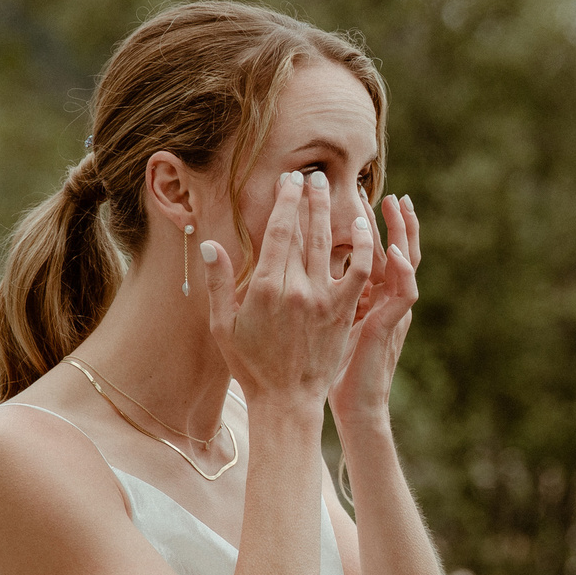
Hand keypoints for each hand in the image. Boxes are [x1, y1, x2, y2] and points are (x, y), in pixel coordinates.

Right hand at [199, 170, 374, 409]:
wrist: (286, 399)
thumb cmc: (250, 364)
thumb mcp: (222, 326)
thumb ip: (218, 283)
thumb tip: (210, 243)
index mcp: (265, 289)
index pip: (278, 232)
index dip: (285, 202)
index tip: (288, 180)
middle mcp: (297, 289)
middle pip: (306, 231)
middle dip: (309, 198)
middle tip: (313, 175)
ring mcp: (324, 299)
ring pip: (332, 244)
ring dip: (333, 213)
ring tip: (334, 191)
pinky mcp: (344, 311)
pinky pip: (361, 271)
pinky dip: (365, 246)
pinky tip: (364, 226)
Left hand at [330, 192, 419, 426]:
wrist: (341, 406)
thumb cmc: (325, 368)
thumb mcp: (321, 322)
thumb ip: (314, 292)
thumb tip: (290, 264)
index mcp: (363, 296)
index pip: (368, 252)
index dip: (366, 226)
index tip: (358, 200)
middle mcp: (380, 299)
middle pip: (392, 249)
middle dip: (391, 220)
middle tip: (386, 192)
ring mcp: (388, 310)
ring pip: (405, 263)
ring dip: (404, 233)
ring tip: (400, 206)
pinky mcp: (388, 324)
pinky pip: (404, 294)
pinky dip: (404, 272)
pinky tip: (397, 252)